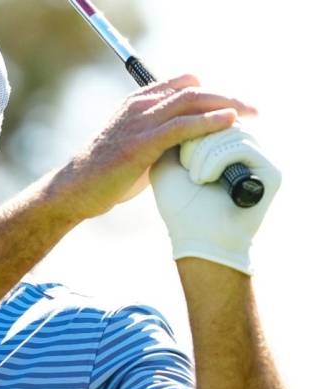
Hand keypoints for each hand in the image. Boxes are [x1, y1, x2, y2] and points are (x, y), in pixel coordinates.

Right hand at [60, 74, 257, 218]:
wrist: (76, 188)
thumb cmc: (105, 173)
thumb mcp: (135, 147)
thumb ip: (160, 140)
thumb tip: (190, 147)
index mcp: (136, 103)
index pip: (182, 84)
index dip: (210, 93)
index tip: (231, 107)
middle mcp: (139, 107)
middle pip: (193, 89)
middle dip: (226, 96)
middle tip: (252, 108)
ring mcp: (139, 123)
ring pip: (191, 102)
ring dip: (226, 105)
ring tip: (250, 114)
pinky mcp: (142, 143)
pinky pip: (182, 126)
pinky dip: (209, 121)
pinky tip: (229, 122)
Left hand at [150, 125, 281, 273]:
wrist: (191, 238)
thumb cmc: (177, 204)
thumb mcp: (167, 159)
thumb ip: (176, 128)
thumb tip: (186, 100)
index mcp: (224, 144)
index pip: (211, 111)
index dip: (190, 119)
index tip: (175, 145)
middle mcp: (244, 148)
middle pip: (221, 115)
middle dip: (195, 135)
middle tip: (185, 163)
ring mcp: (258, 159)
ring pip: (229, 129)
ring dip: (202, 151)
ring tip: (194, 176)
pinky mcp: (271, 172)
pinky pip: (241, 146)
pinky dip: (215, 160)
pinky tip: (202, 179)